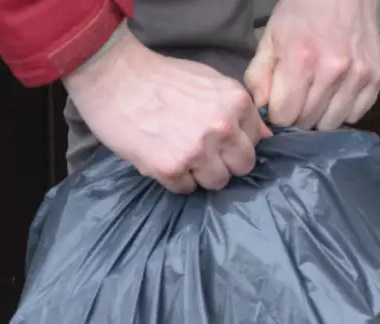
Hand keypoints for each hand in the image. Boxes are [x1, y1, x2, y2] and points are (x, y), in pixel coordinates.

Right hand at [63, 27, 270, 192]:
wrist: (116, 77)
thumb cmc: (161, 77)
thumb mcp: (210, 81)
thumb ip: (237, 110)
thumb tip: (263, 137)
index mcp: (236, 102)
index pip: (255, 140)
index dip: (236, 142)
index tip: (218, 139)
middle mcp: (222, 127)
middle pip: (242, 166)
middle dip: (225, 162)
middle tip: (201, 152)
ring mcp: (197, 150)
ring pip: (217, 182)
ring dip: (201, 174)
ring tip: (180, 155)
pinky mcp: (171, 168)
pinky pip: (186, 189)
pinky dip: (175, 179)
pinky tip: (162, 158)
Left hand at [245, 0, 379, 130]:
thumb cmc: (300, 14)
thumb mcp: (269, 40)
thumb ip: (258, 79)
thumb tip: (261, 114)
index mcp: (301, 62)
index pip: (284, 117)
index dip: (277, 115)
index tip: (279, 104)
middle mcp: (333, 71)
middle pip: (308, 122)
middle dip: (297, 116)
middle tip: (297, 97)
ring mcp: (359, 74)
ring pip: (332, 123)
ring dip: (320, 116)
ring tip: (317, 96)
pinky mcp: (377, 76)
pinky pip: (356, 114)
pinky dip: (344, 110)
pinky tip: (337, 93)